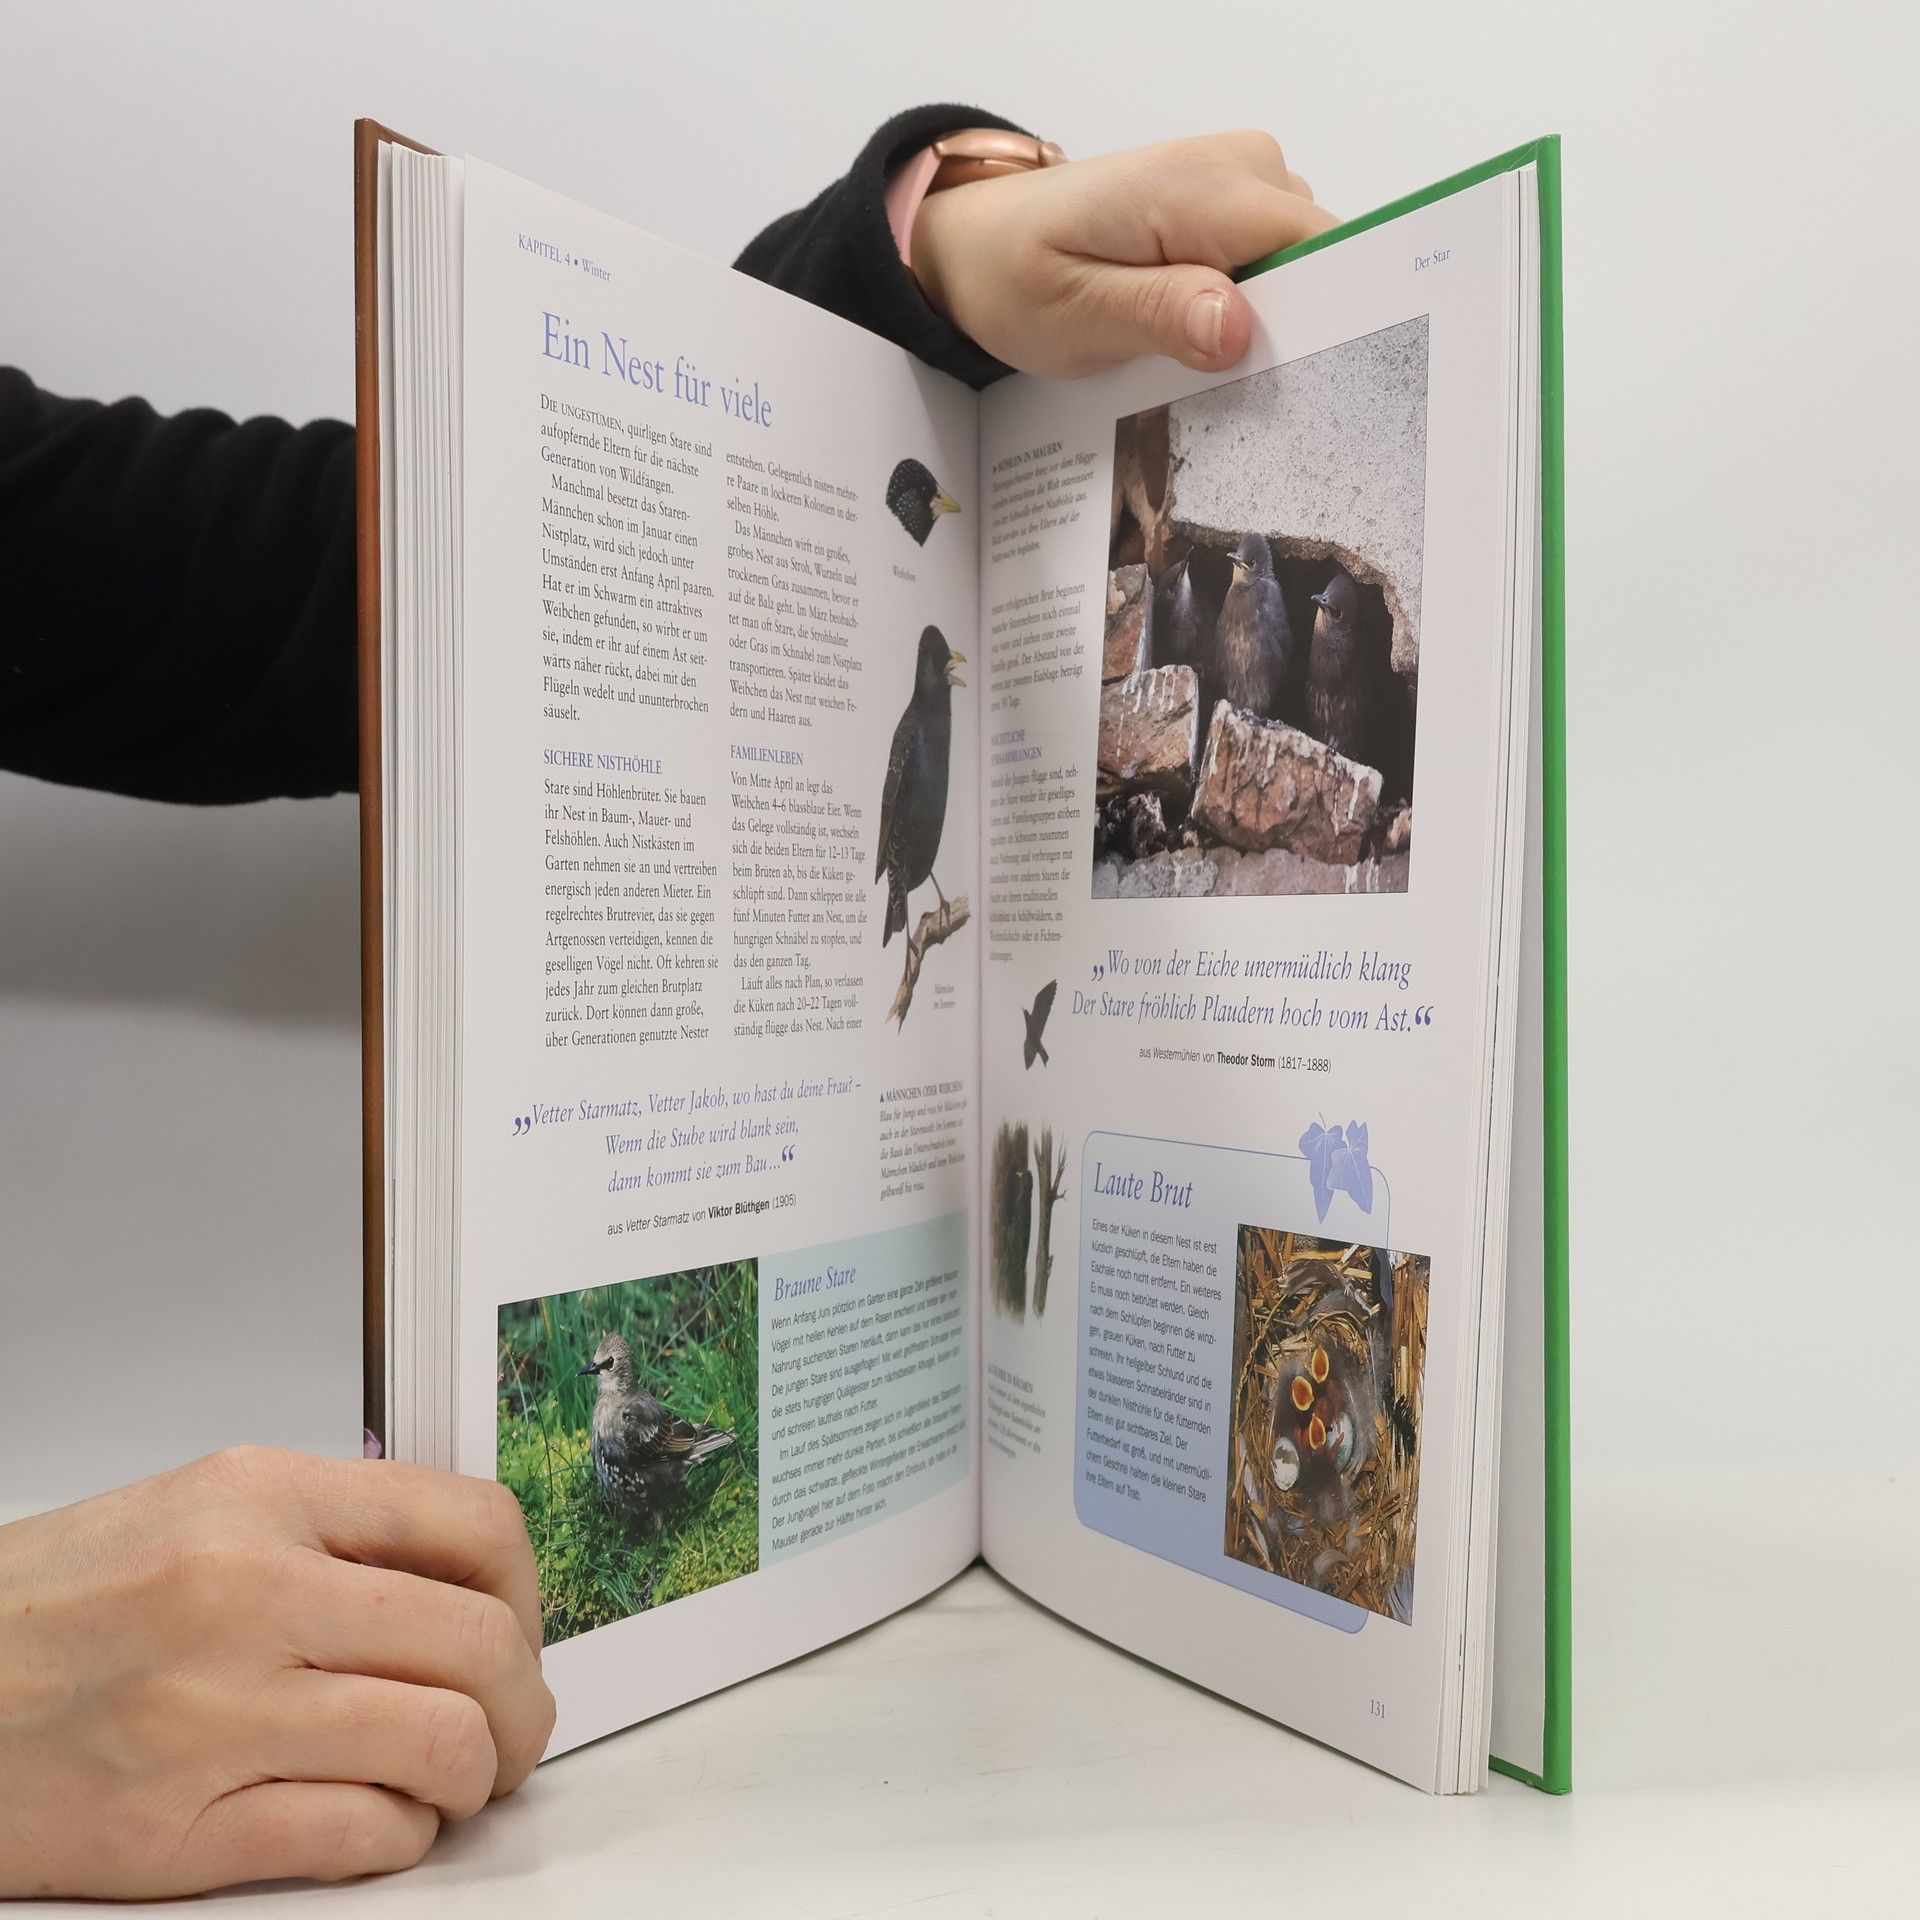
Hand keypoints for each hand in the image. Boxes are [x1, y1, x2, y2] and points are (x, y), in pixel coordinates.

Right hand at [0, 1446, 555, 1898]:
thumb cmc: (59, 1604)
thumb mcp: (204, 1510)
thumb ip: (336, 1533)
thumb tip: (468, 1585)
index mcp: (261, 1497)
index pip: (474, 1525)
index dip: (529, 1590)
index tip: (518, 1630)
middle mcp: (245, 1594)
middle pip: (478, 1644)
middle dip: (524, 1703)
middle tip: (513, 1727)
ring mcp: (212, 1715)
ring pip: (440, 1744)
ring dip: (477, 1775)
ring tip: (456, 1778)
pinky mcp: (174, 1829)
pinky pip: (358, 1835)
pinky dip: (403, 1836)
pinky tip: (386, 1821)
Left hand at [909, 131, 1336, 378]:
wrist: (983, 240)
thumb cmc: (1017, 275)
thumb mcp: (1072, 314)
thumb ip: (1157, 314)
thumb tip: (1235, 325)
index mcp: (1192, 187)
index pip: (1310, 244)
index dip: (1324, 315)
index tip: (1306, 382)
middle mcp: (1234, 166)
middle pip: (1315, 258)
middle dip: (1291, 329)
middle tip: (1237, 392)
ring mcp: (1240, 179)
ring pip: (1300, 265)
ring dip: (1268, 323)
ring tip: (1205, 367)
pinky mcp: (1235, 204)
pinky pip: (1275, 259)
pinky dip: (1251, 306)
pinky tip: (1206, 342)